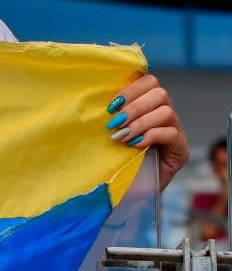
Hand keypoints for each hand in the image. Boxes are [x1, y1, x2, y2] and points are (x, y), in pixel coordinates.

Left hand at [105, 73, 189, 189]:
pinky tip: (135, 145)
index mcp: (148, 105)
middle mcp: (165, 115)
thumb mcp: (110, 131)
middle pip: (160, 93)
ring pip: (166, 111)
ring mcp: (176, 132)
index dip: (131, 89)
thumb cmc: (116, 159)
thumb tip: (91, 100)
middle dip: (134, 107)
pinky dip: (150, 136)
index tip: (111, 105)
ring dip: (140, 122)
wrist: (129, 190)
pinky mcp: (180, 150)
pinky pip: (171, 133)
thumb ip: (109, 114)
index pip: (149, 81)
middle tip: (115, 122)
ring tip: (122, 136)